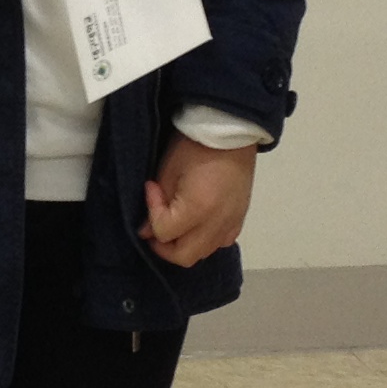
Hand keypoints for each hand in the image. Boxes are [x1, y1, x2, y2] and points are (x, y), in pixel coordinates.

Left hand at [142, 134, 256, 267]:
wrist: (230, 131)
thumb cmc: (195, 146)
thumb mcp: (169, 170)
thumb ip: (157, 204)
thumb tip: (147, 230)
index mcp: (198, 209)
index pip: (165, 232)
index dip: (151, 214)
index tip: (151, 190)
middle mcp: (217, 224)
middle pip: (184, 256)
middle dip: (163, 246)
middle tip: (154, 226)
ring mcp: (231, 224)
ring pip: (203, 253)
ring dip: (184, 245)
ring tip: (174, 225)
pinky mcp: (239, 219)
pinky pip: (220, 243)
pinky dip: (204, 240)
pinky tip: (197, 224)